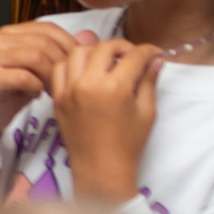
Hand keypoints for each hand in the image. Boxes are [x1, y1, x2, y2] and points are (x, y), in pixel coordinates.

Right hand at [0, 20, 84, 138]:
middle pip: (42, 43)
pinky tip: (35, 95)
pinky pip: (24, 77)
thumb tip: (92, 37)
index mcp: (10, 32)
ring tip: (53, 90)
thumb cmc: (17, 89)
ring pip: (34, 57)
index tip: (78, 66)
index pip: (47, 28)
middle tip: (66, 83)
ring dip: (50, 77)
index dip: (68, 45)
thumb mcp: (43, 68)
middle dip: (60, 64)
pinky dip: (36, 88)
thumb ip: (63, 50)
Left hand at [50, 37, 162, 204]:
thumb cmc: (129, 142)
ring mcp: (69, 88)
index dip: (148, 51)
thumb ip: (148, 82)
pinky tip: (86, 69)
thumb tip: (156, 60)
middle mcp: (88, 83)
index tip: (154, 53)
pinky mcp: (57, 96)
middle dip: (122, 46)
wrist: (101, 166)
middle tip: (132, 55)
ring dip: (95, 51)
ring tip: (108, 60)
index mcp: (115, 87)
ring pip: (78, 52)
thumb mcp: (146, 111)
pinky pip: (60, 68)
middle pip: (104, 47)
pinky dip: (72, 63)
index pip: (133, 56)